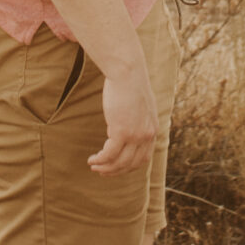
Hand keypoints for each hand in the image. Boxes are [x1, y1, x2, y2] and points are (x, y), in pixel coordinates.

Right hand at [88, 61, 159, 177]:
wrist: (128, 72)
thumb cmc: (131, 83)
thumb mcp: (139, 104)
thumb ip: (136, 118)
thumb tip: (123, 124)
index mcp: (152, 129)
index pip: (143, 158)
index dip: (128, 166)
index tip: (115, 167)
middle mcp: (147, 135)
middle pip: (131, 164)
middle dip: (116, 171)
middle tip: (102, 171)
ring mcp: (135, 135)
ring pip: (120, 162)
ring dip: (105, 168)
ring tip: (94, 166)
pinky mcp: (121, 131)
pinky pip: (109, 154)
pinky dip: (100, 160)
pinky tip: (92, 160)